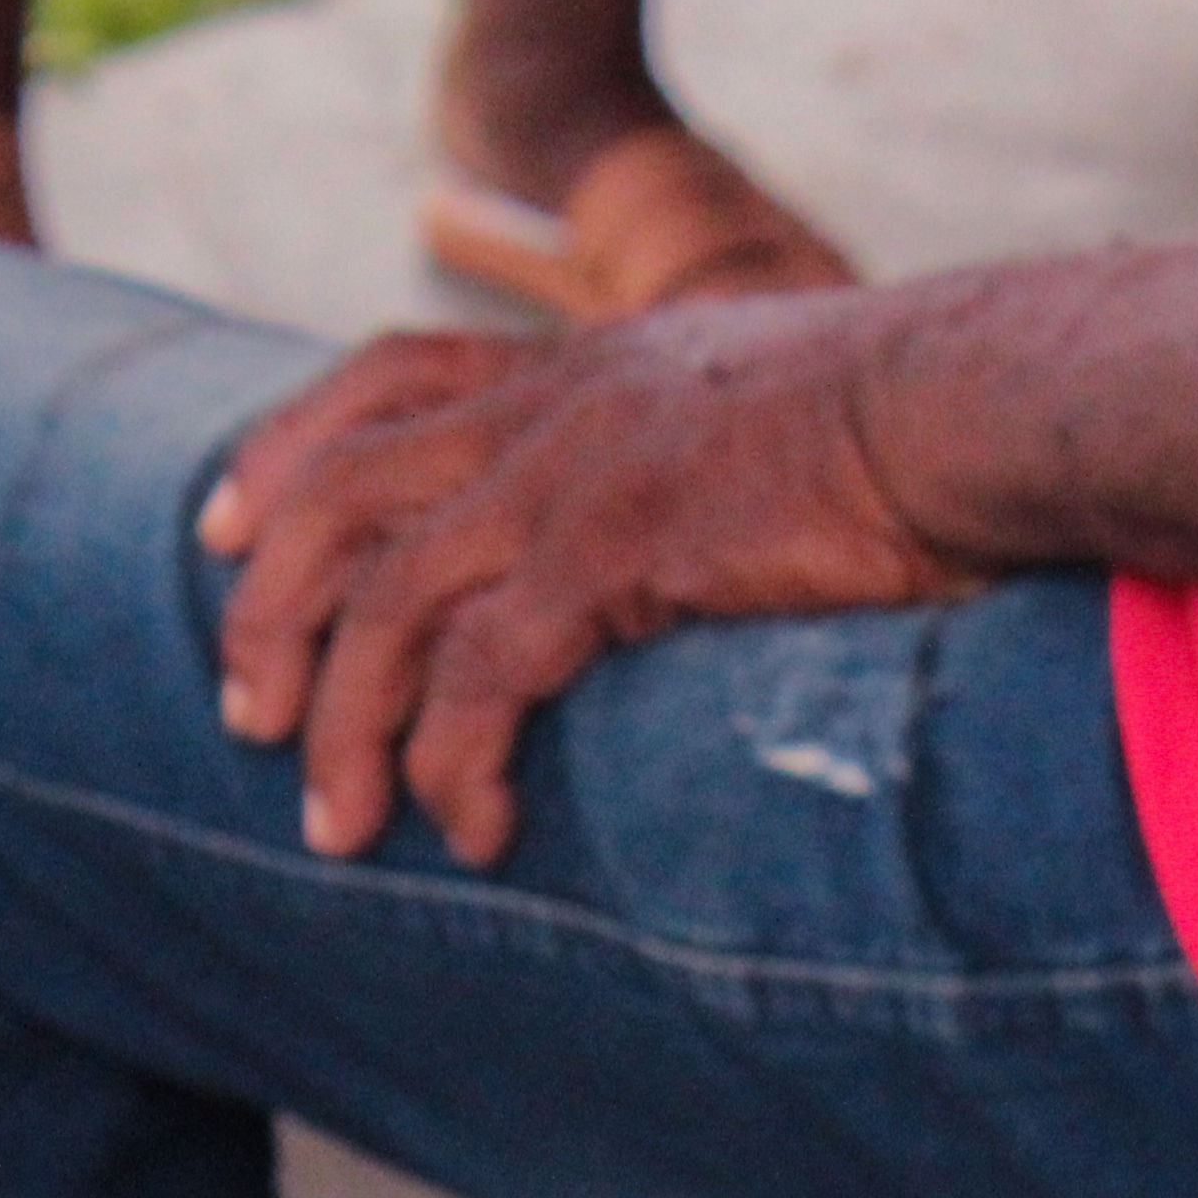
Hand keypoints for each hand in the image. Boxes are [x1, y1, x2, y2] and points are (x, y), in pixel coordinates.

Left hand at [200, 295, 971, 865]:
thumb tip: (710, 522)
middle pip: (340, 500)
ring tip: (337, 827)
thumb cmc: (918, 428)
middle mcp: (549, 414)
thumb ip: (699, 455)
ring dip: (346, 728)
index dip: (283, 454)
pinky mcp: (613, 554)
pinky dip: (455, 762)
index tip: (218, 530)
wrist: (979, 406)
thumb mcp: (770, 409)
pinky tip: (473, 830)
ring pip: (387, 606)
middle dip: (271, 614)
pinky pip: (484, 675)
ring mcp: (572, 478)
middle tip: (247, 717)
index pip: (380, 382)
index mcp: (580, 367)